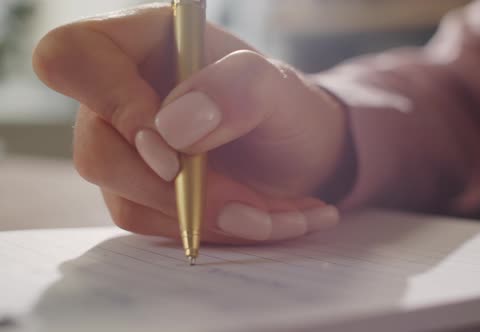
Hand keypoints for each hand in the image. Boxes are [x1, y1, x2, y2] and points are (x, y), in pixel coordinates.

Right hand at [33, 4, 351, 243]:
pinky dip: (208, 230)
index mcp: (144, 43)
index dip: (114, 105)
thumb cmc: (288, 110)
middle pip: (96, 150)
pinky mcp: (141, 192)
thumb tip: (171, 131)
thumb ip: (235, 90)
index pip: (77, 58)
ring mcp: (127, 149)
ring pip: (127, 200)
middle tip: (247, 202)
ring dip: (203, 217)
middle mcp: (122, 95)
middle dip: (176, 190)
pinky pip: (155, 226)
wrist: (300, 156)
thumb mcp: (277, 88)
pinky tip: (257, 222)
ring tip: (271, 214)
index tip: (173, 149)